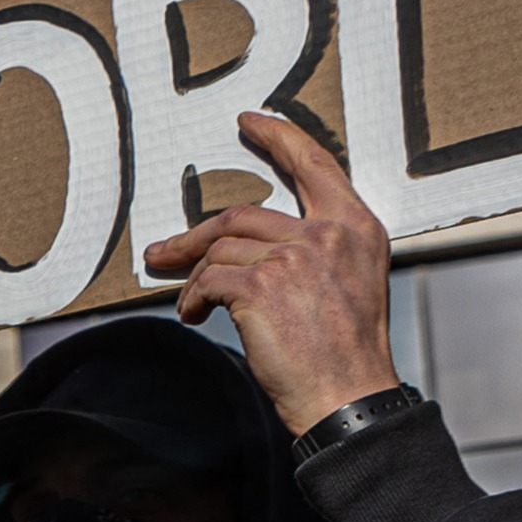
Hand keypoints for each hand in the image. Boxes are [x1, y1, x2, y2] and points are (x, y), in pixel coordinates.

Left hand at [139, 111, 403, 435]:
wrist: (348, 399)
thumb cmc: (347, 354)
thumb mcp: (352, 284)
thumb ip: (316, 250)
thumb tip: (251, 242)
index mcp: (357, 228)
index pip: (314, 164)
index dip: (278, 138)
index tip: (250, 122)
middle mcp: (328, 235)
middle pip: (244, 214)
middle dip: (197, 236)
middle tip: (164, 252)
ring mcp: (295, 258)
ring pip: (220, 249)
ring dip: (196, 278)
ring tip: (193, 304)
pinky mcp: (260, 286)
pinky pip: (208, 280)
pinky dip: (193, 299)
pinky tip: (196, 317)